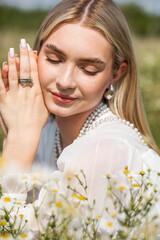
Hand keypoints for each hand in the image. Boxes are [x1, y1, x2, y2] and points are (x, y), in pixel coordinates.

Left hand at [0, 39, 49, 170]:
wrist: (25, 135)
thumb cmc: (37, 123)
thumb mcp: (45, 109)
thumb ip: (44, 96)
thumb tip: (44, 85)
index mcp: (37, 94)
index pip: (35, 73)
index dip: (33, 60)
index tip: (31, 49)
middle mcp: (27, 93)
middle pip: (26, 71)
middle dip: (24, 56)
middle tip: (22, 43)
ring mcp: (15, 97)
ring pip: (14, 76)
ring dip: (13, 62)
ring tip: (12, 51)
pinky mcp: (5, 102)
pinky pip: (3, 86)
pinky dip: (2, 76)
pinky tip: (3, 67)